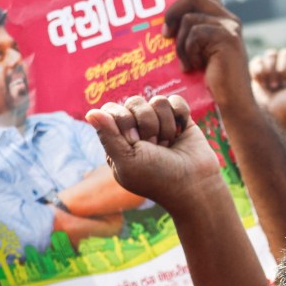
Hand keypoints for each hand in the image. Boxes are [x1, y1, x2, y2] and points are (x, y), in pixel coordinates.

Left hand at [87, 95, 222, 208]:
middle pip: (134, 102)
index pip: (112, 110)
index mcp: (118, 140)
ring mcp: (159, 123)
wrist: (194, 185)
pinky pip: (175, 101)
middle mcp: (137, 129)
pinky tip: (181, 133)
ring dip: (165, 126)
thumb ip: (108, 136)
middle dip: (147, 126)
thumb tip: (90, 112)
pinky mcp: (180, 119)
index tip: (133, 141)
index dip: (124, 120)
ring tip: (169, 146)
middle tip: (154, 148)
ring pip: (157, 101)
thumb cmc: (157, 178)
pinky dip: (180, 116)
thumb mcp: (126, 161)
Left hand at [164, 0, 252, 108]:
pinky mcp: (229, 37)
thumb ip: (185, 35)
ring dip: (180, 42)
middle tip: (164, 33)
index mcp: (219, 19)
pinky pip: (196, 32)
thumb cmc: (209, 83)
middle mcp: (227, 18)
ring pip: (191, 17)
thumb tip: (160, 26)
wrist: (230, 104)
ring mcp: (230, 26)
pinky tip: (192, 66)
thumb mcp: (193, 53)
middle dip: (172, 11)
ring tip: (183, 62)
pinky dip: (188, 50)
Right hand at [250, 49, 285, 127]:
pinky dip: (258, 69)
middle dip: (283, 69)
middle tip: (281, 85)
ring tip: (271, 86)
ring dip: (271, 70)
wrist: (269, 119)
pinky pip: (258, 60)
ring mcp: (272, 70)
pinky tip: (260, 82)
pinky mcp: (257, 73)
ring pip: (271, 54)